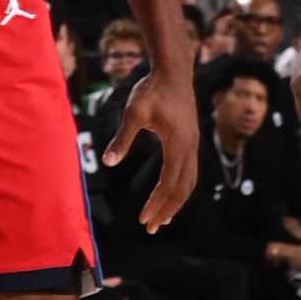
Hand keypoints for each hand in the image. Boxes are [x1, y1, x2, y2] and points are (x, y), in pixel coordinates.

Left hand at [104, 61, 198, 230]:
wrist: (173, 71)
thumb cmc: (151, 90)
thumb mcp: (133, 112)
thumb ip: (122, 137)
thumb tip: (107, 161)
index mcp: (178, 145)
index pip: (168, 183)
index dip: (156, 203)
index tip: (143, 219)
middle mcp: (190, 149)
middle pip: (182, 189)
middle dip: (166, 210)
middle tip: (150, 228)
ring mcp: (193, 145)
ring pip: (189, 183)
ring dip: (176, 203)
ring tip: (162, 220)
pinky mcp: (191, 141)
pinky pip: (190, 172)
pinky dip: (181, 188)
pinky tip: (171, 194)